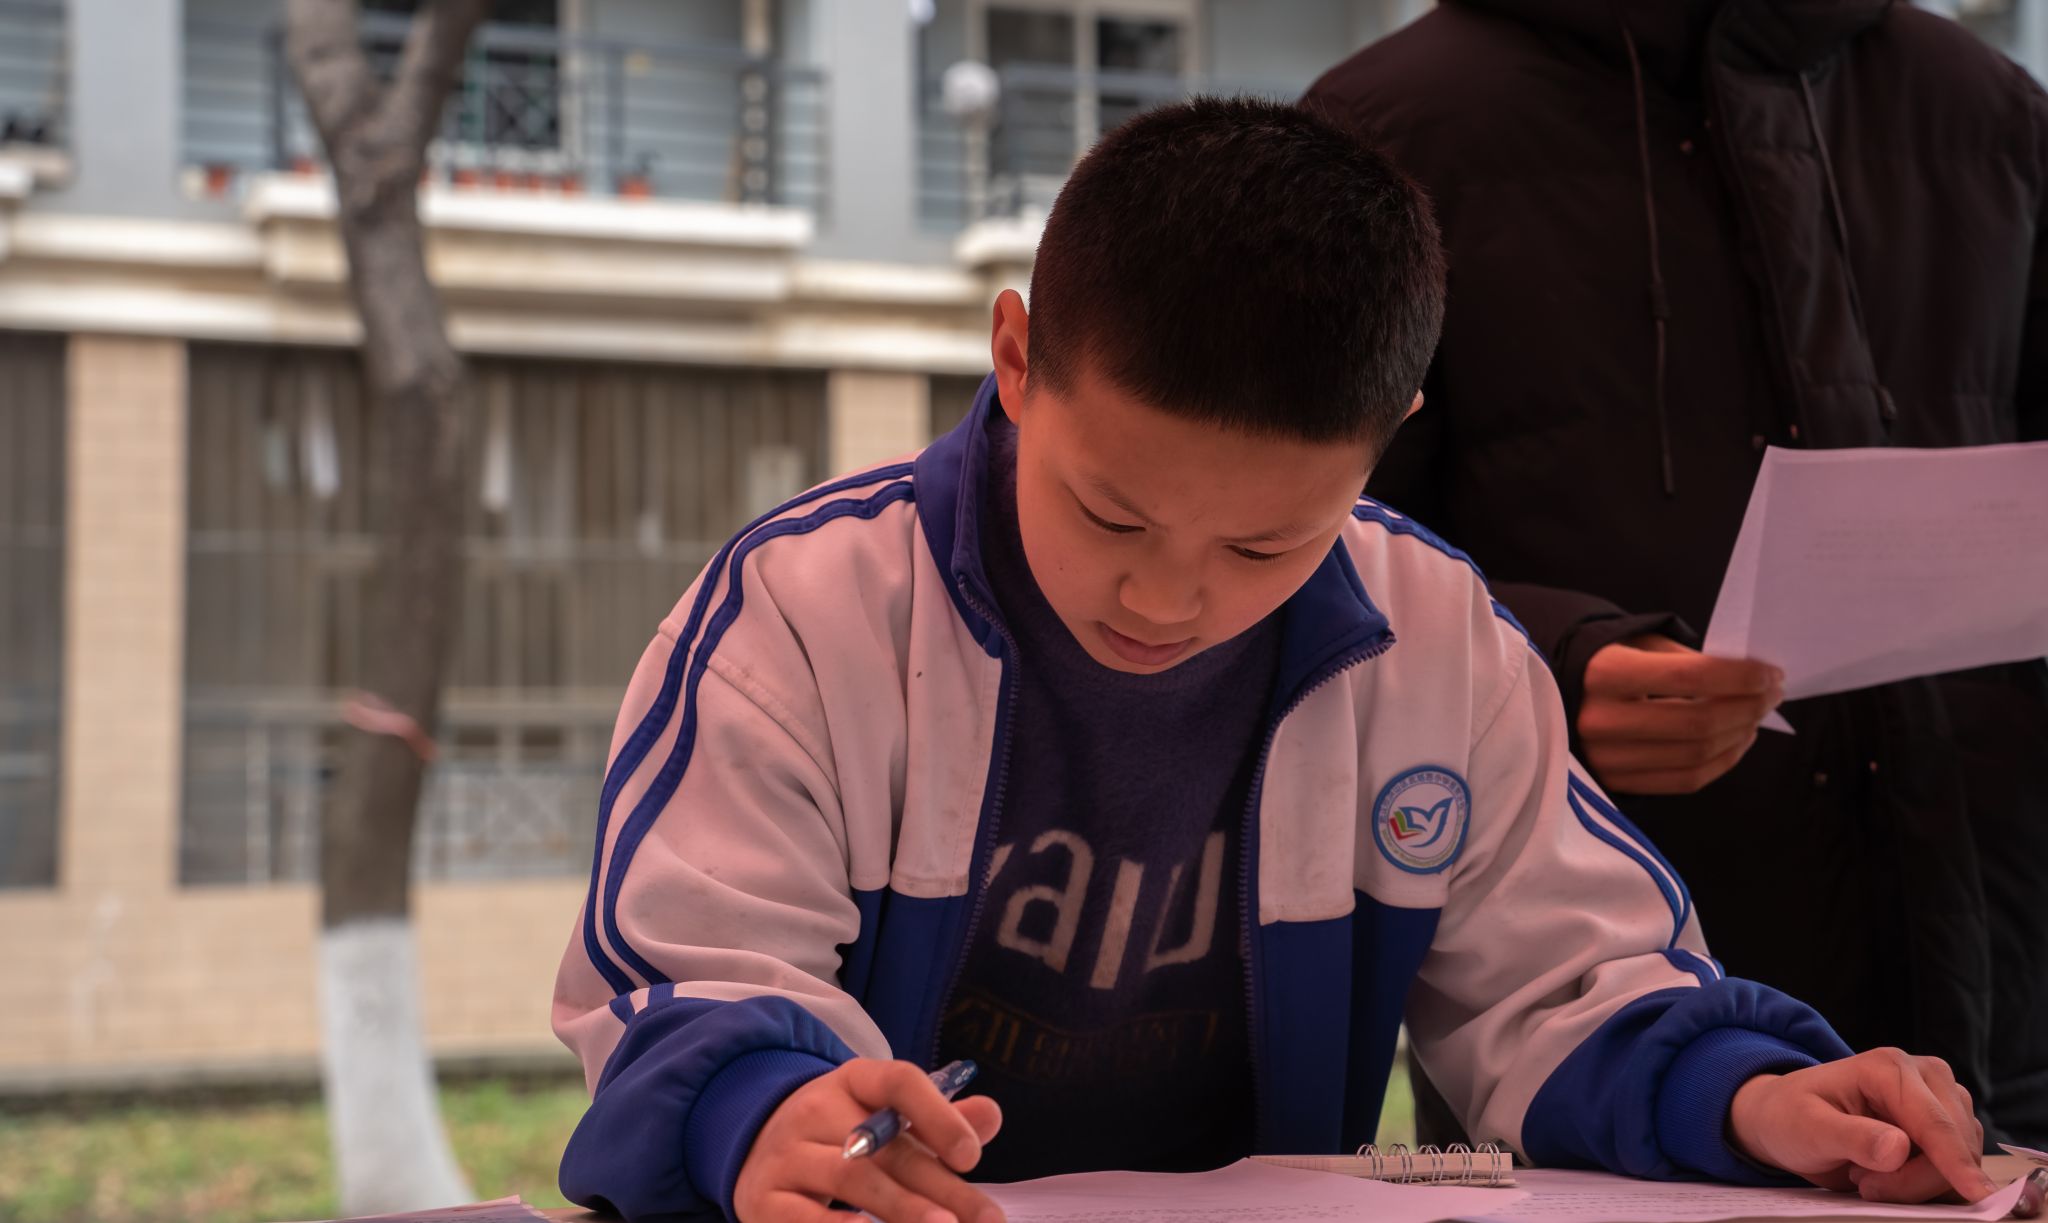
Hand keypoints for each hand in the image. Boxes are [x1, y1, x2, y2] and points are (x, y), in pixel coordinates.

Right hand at [733, 1058, 1004, 1222]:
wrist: (755, 1150)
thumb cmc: (840, 1137)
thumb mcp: (883, 1118)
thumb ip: (937, 1121)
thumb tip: (991, 1115)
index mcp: (854, 1081)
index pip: (899, 1082)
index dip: (939, 1115)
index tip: (971, 1157)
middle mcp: (815, 1110)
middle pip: (887, 1147)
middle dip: (943, 1188)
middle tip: (987, 1219)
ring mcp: (787, 1155)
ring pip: (851, 1178)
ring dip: (902, 1207)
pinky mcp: (765, 1200)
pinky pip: (804, 1217)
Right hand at [1577, 635, 1782, 794]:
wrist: (1550, 697)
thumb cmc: (1604, 662)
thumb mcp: (1638, 644)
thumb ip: (1687, 659)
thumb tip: (1750, 680)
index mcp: (1603, 674)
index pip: (1689, 677)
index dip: (1740, 677)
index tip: (1771, 673)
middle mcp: (1600, 720)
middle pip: (1698, 723)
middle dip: (1749, 707)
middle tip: (1773, 693)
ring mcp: (1606, 759)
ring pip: (1697, 755)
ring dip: (1742, 734)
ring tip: (1758, 714)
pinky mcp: (1615, 784)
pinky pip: (1687, 781)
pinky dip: (1724, 761)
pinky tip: (1738, 739)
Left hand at [1728, 1049, 1992, 1203]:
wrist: (1785, 1119)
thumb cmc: (1791, 1119)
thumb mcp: (1808, 1129)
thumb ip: (1852, 1138)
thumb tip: (1899, 1148)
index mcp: (1890, 1068)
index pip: (1934, 1123)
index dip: (1956, 1162)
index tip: (1979, 1196)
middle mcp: (1925, 1076)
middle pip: (1953, 1145)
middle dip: (1916, 1180)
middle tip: (1861, 1185)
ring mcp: (1940, 1100)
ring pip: (1962, 1158)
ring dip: (1920, 1183)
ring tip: (1865, 1177)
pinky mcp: (1945, 1126)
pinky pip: (1959, 1167)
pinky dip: (1930, 1184)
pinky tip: (1887, 1178)